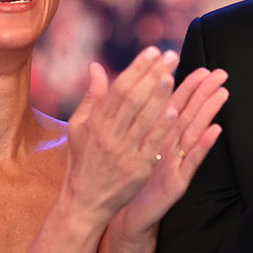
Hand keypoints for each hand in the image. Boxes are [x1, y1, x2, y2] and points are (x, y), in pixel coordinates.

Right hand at [62, 47, 182, 225]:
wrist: (85, 202)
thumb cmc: (83, 160)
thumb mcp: (79, 127)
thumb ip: (91, 96)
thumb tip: (95, 66)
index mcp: (96, 122)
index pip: (119, 88)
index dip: (137, 68)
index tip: (152, 51)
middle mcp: (109, 135)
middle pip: (133, 99)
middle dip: (152, 74)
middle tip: (170, 56)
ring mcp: (123, 152)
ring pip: (143, 119)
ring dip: (158, 96)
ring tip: (172, 74)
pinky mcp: (137, 170)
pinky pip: (151, 145)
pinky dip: (161, 128)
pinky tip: (173, 111)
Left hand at [111, 67, 228, 240]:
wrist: (121, 210)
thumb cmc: (126, 175)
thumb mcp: (129, 141)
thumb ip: (133, 115)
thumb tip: (133, 88)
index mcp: (158, 133)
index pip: (175, 104)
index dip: (188, 85)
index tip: (202, 67)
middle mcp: (171, 145)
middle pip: (190, 113)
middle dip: (205, 92)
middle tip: (221, 73)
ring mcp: (177, 162)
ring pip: (195, 132)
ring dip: (209, 113)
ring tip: (222, 93)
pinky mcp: (178, 181)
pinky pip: (192, 160)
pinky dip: (204, 145)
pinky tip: (215, 130)